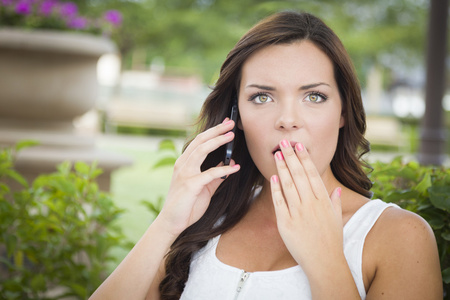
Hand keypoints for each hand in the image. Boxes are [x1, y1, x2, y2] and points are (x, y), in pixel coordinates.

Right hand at [156, 119, 239, 236]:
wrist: (172, 223)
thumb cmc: (187, 205)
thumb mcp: (205, 187)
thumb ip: (215, 175)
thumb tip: (229, 163)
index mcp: (184, 163)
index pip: (199, 142)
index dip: (212, 131)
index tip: (225, 124)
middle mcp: (183, 165)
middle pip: (200, 141)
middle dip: (216, 130)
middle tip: (231, 123)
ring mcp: (185, 174)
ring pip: (202, 150)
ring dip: (218, 141)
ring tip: (231, 136)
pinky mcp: (190, 185)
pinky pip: (210, 174)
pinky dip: (223, 169)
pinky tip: (235, 167)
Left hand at [270, 140, 342, 272]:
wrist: (324, 263)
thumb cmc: (331, 241)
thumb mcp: (336, 219)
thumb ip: (334, 203)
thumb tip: (336, 191)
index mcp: (323, 201)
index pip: (312, 174)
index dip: (305, 159)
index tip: (299, 146)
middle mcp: (311, 204)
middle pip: (299, 175)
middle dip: (290, 157)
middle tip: (284, 143)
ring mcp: (298, 213)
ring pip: (288, 185)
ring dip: (282, 168)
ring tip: (276, 154)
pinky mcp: (286, 223)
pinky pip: (279, 202)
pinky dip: (275, 189)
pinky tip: (272, 178)